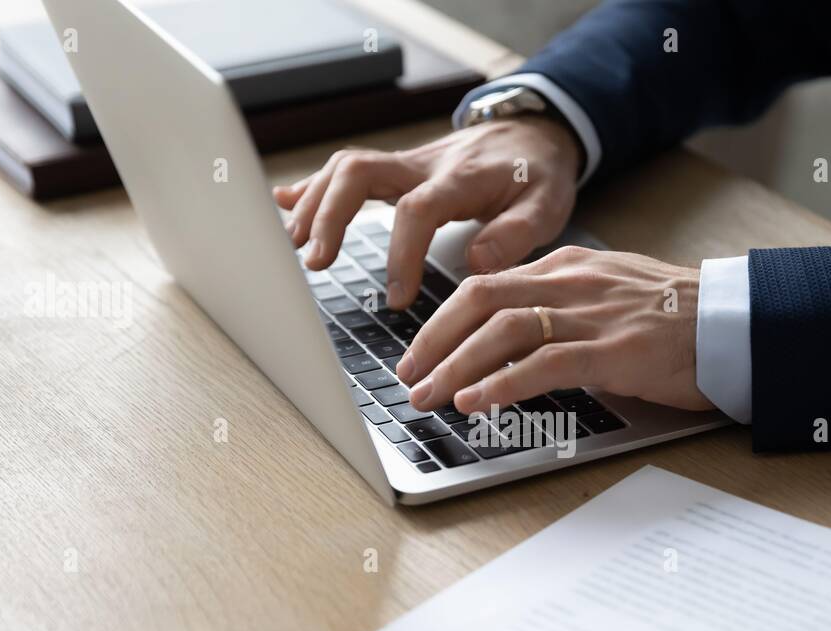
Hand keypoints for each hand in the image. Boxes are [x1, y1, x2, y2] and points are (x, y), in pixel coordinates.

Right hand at [272, 117, 580, 309]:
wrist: (534, 133)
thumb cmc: (537, 175)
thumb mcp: (547, 205)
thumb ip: (517, 234)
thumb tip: (477, 264)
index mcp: (461, 179)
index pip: (418, 209)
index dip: (401, 253)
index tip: (397, 298)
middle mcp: (424, 166)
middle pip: (359, 173)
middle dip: (330, 215)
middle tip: (315, 262)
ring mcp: (405, 165)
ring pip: (345, 169)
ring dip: (314, 204)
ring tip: (295, 246)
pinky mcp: (395, 170)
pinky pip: (346, 171)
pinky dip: (312, 187)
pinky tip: (283, 206)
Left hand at [395, 246, 715, 414]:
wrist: (739, 322)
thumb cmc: (677, 319)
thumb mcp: (609, 299)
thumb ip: (562, 310)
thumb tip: (515, 343)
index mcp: (568, 269)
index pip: (486, 284)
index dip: (442, 319)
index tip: (419, 352)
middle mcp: (573, 284)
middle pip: (480, 298)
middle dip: (433, 339)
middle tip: (407, 376)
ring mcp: (594, 315)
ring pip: (504, 329)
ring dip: (455, 365)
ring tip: (428, 396)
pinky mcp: (616, 351)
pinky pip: (545, 363)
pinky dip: (501, 383)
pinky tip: (474, 402)